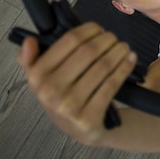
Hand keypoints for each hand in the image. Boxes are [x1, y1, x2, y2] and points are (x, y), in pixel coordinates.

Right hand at [17, 22, 135, 144]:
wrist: (81, 129)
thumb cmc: (62, 95)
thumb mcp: (42, 79)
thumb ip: (31, 59)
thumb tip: (29, 41)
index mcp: (36, 76)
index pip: (69, 40)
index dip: (88, 30)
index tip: (98, 29)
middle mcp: (50, 92)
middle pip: (88, 51)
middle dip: (106, 39)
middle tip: (114, 38)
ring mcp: (69, 106)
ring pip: (102, 66)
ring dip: (118, 51)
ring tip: (123, 46)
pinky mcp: (89, 118)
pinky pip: (112, 84)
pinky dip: (124, 68)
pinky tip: (130, 59)